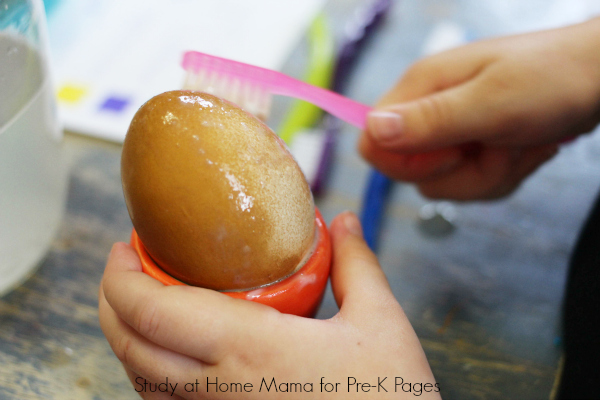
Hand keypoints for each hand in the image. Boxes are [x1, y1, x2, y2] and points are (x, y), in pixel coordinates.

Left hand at [98, 212, 439, 398]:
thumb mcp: (381, 322)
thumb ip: (357, 264)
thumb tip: (342, 222)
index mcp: (250, 347)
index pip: (153, 311)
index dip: (121, 278)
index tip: (123, 248)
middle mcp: (220, 388)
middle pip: (131, 346)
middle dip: (111, 302)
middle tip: (122, 268)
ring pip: (141, 382)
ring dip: (125, 338)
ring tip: (137, 304)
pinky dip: (149, 373)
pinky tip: (169, 355)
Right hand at [360, 17, 599, 199]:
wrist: (599, 78)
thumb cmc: (552, 79)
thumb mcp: (492, 102)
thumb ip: (430, 120)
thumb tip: (371, 131)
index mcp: (421, 89)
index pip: (373, 143)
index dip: (405, 162)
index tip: (452, 151)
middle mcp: (427, 111)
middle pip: (410, 173)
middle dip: (460, 172)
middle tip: (494, 143)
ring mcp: (450, 132)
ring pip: (443, 184)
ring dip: (487, 175)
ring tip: (517, 142)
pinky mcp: (470, 147)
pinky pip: (469, 184)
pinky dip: (501, 175)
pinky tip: (522, 148)